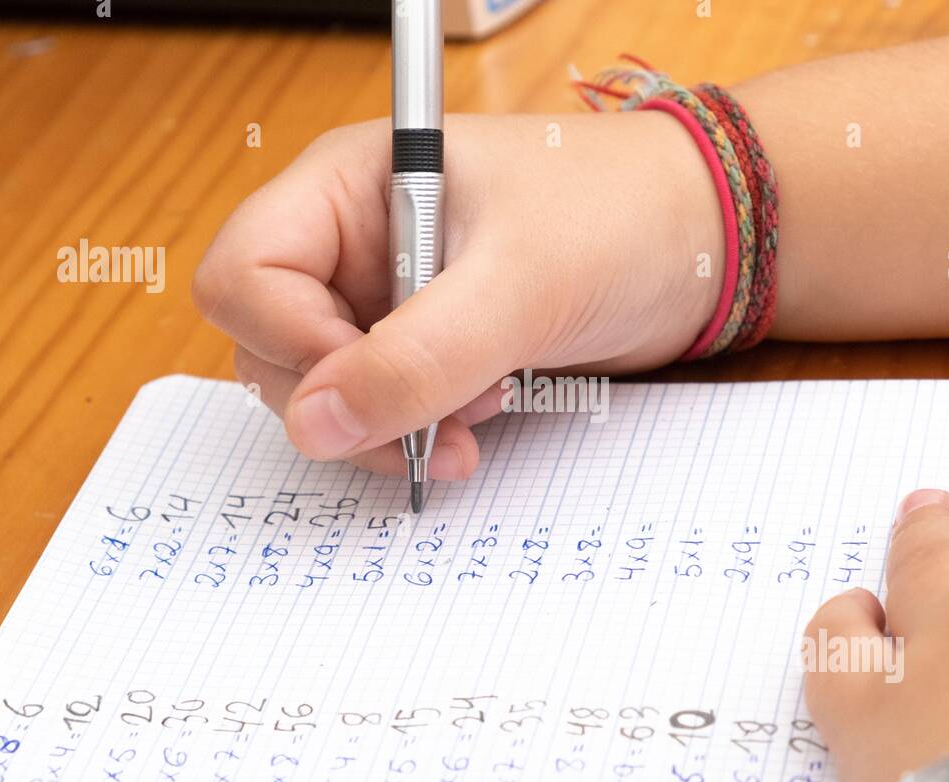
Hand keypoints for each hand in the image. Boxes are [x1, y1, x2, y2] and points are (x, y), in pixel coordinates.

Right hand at [192, 112, 721, 478]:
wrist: (701, 243)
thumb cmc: (619, 217)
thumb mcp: (516, 287)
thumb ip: (413, 359)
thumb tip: (311, 425)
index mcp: (350, 186)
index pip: (247, 274)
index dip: (291, 342)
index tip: (370, 382)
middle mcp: (354, 241)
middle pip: (273, 345)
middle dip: (347, 402)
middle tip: (432, 426)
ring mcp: (388, 297)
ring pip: (327, 390)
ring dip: (388, 426)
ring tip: (474, 419)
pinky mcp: (428, 343)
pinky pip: (384, 405)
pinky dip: (420, 429)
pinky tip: (482, 418)